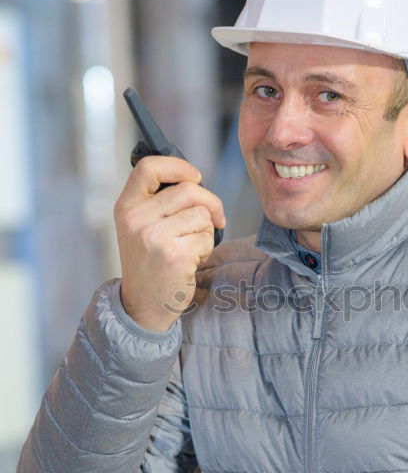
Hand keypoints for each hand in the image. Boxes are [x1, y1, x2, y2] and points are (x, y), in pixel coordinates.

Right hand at [114, 156, 225, 332]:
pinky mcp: (174, 254)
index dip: (179, 166)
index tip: (196, 177)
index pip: (148, 167)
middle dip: (211, 203)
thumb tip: (193, 178)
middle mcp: (136, 218)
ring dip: (206, 230)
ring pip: (202, 214)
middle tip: (216, 219)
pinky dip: (206, 248)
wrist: (143, 306)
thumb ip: (159, 201)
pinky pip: (206, 237)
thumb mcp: (141, 227)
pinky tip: (190, 261)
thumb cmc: (150, 262)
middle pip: (189, 189)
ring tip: (190, 246)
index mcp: (126, 206)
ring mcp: (153, 236)